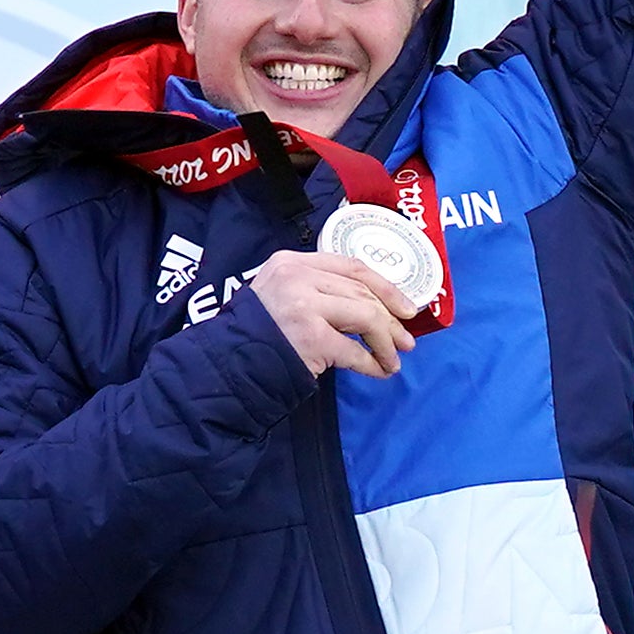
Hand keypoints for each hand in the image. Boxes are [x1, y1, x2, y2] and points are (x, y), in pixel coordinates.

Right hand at [246, 246, 416, 378]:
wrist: (226, 363)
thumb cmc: (259, 334)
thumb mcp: (284, 295)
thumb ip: (320, 290)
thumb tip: (375, 306)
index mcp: (292, 262)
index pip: (351, 266)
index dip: (385, 287)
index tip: (406, 307)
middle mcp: (298, 277)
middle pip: (362, 293)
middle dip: (391, 320)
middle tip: (406, 341)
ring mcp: (303, 305)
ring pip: (366, 317)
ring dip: (386, 342)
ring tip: (394, 360)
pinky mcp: (310, 337)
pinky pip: (354, 351)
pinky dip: (372, 363)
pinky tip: (379, 371)